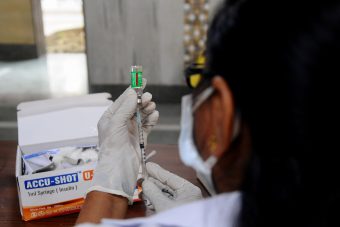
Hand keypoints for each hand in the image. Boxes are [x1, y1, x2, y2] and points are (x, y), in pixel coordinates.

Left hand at [88, 80, 158, 203]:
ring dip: (147, 109)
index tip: (142, 80)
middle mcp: (120, 122)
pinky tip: (154, 116)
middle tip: (148, 98)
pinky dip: (151, 119)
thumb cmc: (113, 146)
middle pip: (133, 105)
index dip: (132, 90)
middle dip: (141, 100)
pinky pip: (147, 124)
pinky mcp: (140, 136)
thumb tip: (133, 93)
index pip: (123, 100)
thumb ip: (125, 107)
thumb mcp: (116, 123)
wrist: (120, 168)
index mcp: (110, 117)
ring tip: (152, 107)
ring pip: (142, 113)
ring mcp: (131, 129)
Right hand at [142, 162, 202, 211]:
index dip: (157, 171)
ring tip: (141, 185)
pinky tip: (147, 196)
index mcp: (188, 190)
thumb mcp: (165, 205)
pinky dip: (156, 200)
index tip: (147, 165)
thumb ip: (153, 192)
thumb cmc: (179, 221)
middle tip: (140, 175)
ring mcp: (183, 205)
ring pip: (165, 194)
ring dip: (152, 190)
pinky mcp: (177, 212)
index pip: (170, 177)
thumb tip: (145, 183)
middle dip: (153, 181)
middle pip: (167, 185)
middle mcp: (187, 195)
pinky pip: (165, 203)